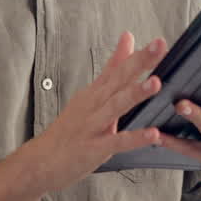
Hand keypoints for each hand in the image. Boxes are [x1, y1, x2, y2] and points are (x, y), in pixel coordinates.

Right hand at [27, 32, 166, 191]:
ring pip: (116, 106)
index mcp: (96, 92)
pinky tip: (152, 134)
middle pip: (118, 79)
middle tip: (158, 47)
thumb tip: (127, 39)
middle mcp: (94, 104)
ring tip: (155, 83)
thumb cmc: (68, 129)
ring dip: (135, 93)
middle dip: (139, 63)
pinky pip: (117, 142)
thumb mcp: (90, 94)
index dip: (139, 55)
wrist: (40, 161)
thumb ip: (112, 67)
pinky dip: (135, 138)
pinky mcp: (94, 148)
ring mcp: (93, 125)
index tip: (159, 42)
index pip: (119, 68)